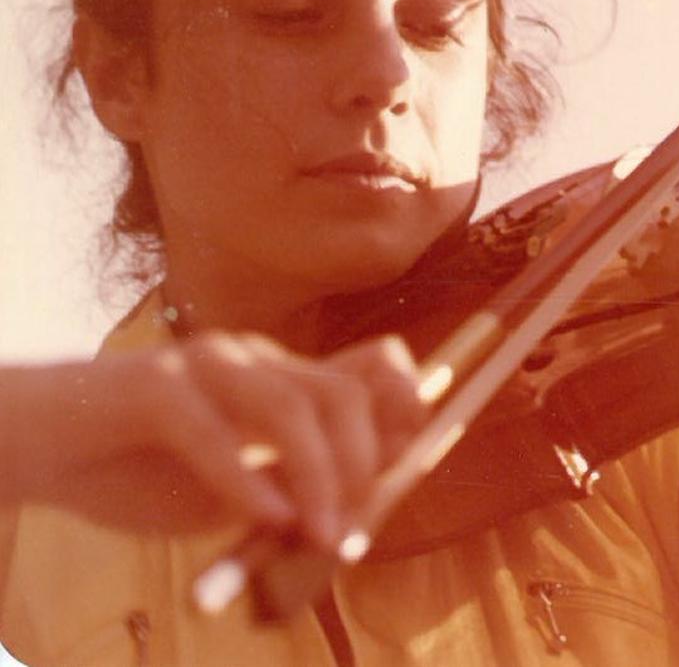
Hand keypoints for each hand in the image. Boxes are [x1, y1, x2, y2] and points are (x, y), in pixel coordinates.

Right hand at [6, 333, 424, 547]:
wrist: (49, 453)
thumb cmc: (147, 470)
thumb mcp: (240, 487)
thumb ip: (296, 486)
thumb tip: (362, 506)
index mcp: (284, 376)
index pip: (376, 365)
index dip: (408, 406)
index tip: (414, 462)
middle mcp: (256, 360)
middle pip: (343, 394)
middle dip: (364, 466)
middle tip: (350, 531)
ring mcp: (206, 365)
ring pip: (291, 408)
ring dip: (319, 479)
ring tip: (321, 536)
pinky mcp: (154, 387)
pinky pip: (213, 432)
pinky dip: (247, 480)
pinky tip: (266, 518)